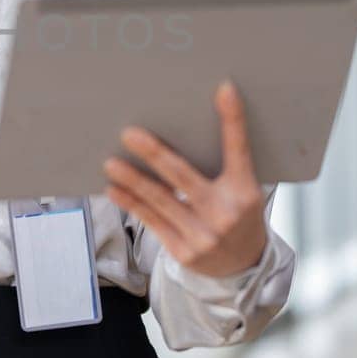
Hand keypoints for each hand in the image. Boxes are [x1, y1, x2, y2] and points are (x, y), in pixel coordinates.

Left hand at [101, 80, 267, 278]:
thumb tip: (183, 128)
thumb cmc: (238, 217)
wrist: (243, 268)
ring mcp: (203, 235)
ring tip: (111, 163)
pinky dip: (131, 204)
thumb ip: (223, 165)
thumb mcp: (243, 190)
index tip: (223, 89)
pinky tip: (115, 189)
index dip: (232, 119)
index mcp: (245, 191)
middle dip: (154, 153)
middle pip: (183, 176)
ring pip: (160, 200)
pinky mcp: (184, 252)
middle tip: (130, 134)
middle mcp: (225, 213)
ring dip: (132, 180)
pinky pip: (152, 222)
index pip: (238, 149)